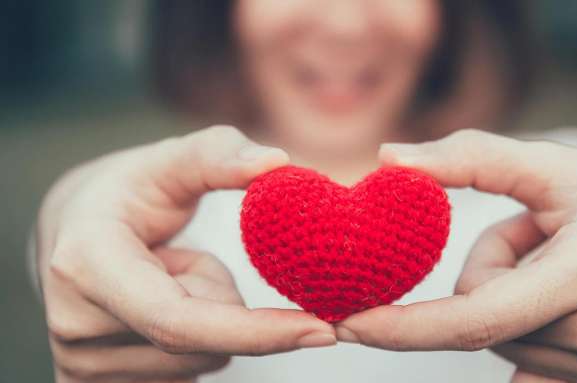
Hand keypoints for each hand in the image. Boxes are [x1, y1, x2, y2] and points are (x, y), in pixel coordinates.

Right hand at [37, 126, 335, 381]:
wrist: (76, 231)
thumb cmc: (130, 191)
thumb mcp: (169, 160)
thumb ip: (220, 155)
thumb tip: (277, 162)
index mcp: (86, 264)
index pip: (179, 320)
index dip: (254, 331)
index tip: (322, 329)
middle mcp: (74, 324)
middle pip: (201, 344)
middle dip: (226, 303)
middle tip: (191, 261)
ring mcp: (80, 364)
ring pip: (199, 362)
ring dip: (209, 320)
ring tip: (167, 279)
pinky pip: (184, 375)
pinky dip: (197, 341)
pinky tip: (165, 305)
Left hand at [336, 130, 576, 381]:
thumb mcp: (554, 165)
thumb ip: (469, 157)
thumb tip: (388, 159)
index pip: (473, 319)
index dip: (402, 326)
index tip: (348, 321)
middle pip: (483, 324)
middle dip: (488, 279)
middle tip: (538, 241)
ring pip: (507, 345)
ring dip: (514, 306)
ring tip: (563, 268)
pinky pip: (534, 374)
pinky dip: (529, 339)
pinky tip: (568, 310)